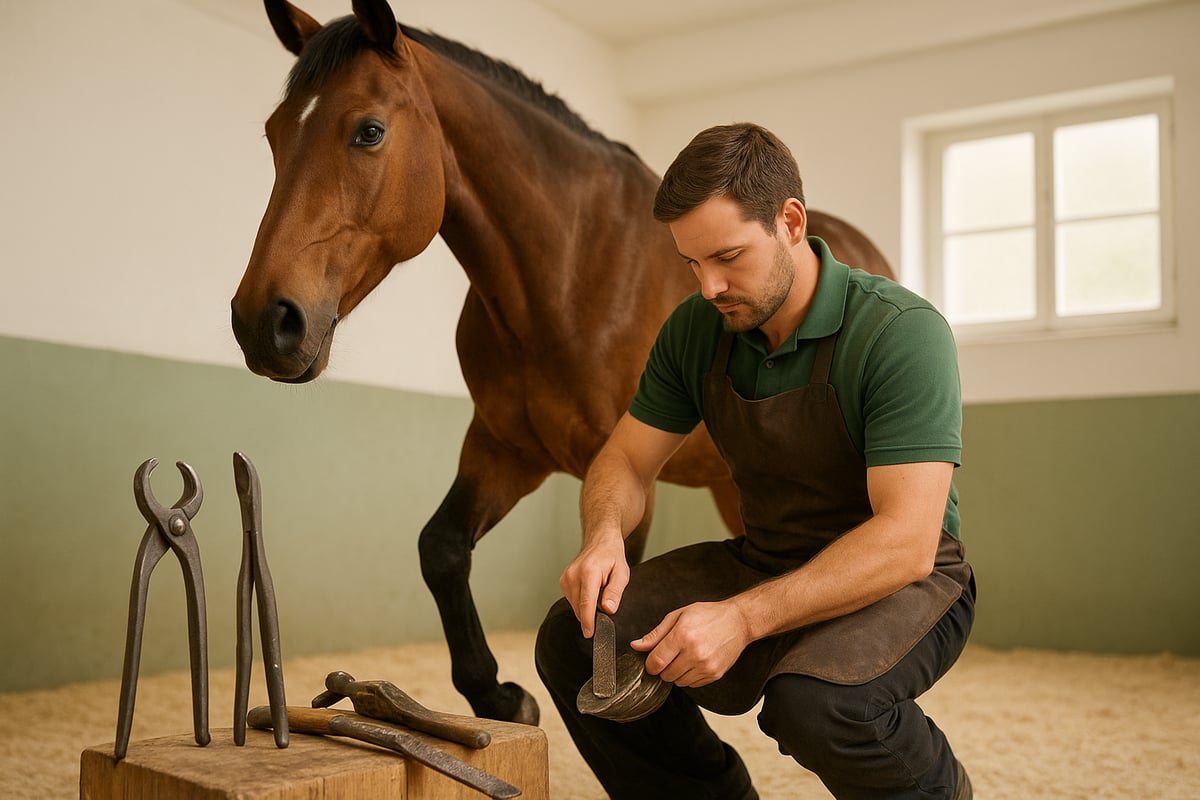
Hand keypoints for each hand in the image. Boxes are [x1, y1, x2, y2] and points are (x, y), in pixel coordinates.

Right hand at [559, 529, 629, 637]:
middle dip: (591, 615)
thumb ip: (615, 592)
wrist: (600, 541)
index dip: (588, 621)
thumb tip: (608, 609)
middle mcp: (573, 575)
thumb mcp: (622, 574)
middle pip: (579, 607)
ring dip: (587, 608)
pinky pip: (572, 601)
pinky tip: (591, 592)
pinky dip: (582, 602)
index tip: (589, 633)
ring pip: (575, 606)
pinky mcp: (563, 581)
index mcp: (589, 572)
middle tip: (605, 607)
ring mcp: (566, 578)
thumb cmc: (612, 556)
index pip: (586, 603)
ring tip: (599, 592)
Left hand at [630, 601, 752, 687]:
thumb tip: (636, 646)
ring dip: (676, 673)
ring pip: (678, 682)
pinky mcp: (714, 674)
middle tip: (671, 654)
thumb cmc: (708, 615)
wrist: (738, 621)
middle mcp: (694, 653)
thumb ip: (656, 634)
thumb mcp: (678, 616)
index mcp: (682, 636)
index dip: (650, 664)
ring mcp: (706, 666)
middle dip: (663, 667)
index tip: (652, 660)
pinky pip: (692, 684)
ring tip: (685, 656)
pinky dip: (689, 676)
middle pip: (665, 675)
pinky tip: (695, 661)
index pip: (656, 662)